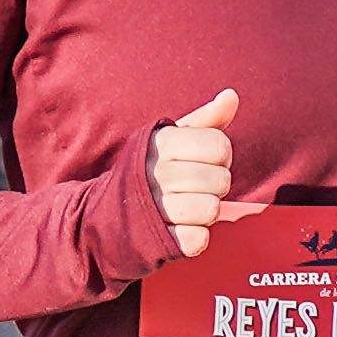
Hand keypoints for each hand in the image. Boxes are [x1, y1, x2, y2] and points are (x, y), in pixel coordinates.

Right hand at [150, 88, 269, 256]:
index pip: (221, 146)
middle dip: (214, 186)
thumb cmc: (149, 170)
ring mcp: (155, 207)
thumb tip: (232, 96)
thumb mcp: (172, 139)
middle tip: (192, 187)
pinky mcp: (159, 240)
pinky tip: (179, 228)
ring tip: (185, 207)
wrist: (104, 214)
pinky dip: (195, 238)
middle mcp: (156, 172)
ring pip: (212, 209)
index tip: (202, 161)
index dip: (221, 156)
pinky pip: (199, 239)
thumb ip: (206, 119)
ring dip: (205, 212)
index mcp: (162, 143)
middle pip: (222, 180)